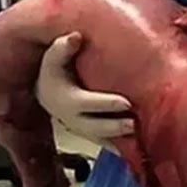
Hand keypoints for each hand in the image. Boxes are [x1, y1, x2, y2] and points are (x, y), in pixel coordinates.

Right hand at [36, 32, 133, 153]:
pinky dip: (121, 148)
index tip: (126, 103)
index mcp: (65, 99)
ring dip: (119, 140)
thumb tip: (74, 37)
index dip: (106, 104)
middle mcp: (73, 118)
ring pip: (101, 139)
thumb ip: (63, 48)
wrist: (47, 93)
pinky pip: (105, 144)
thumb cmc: (55, 72)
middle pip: (94, 126)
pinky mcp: (91, 134)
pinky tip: (138, 148)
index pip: (87, 103)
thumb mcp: (53, 58)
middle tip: (134, 124)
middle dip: (114, 126)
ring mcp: (82, 129)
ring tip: (139, 138)